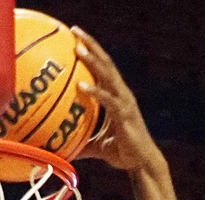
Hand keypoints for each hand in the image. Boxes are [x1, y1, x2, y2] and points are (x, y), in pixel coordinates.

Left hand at [71, 29, 160, 173]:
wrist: (142, 164)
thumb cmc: (122, 153)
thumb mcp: (98, 146)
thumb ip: (82, 142)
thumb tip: (62, 149)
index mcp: (116, 96)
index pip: (103, 68)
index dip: (91, 52)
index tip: (76, 38)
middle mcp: (122, 94)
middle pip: (106, 63)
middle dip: (91, 45)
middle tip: (75, 31)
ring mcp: (124, 102)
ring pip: (108, 75)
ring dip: (93, 60)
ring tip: (78, 48)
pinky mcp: (125, 115)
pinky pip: (108, 100)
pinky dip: (94, 92)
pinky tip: (81, 87)